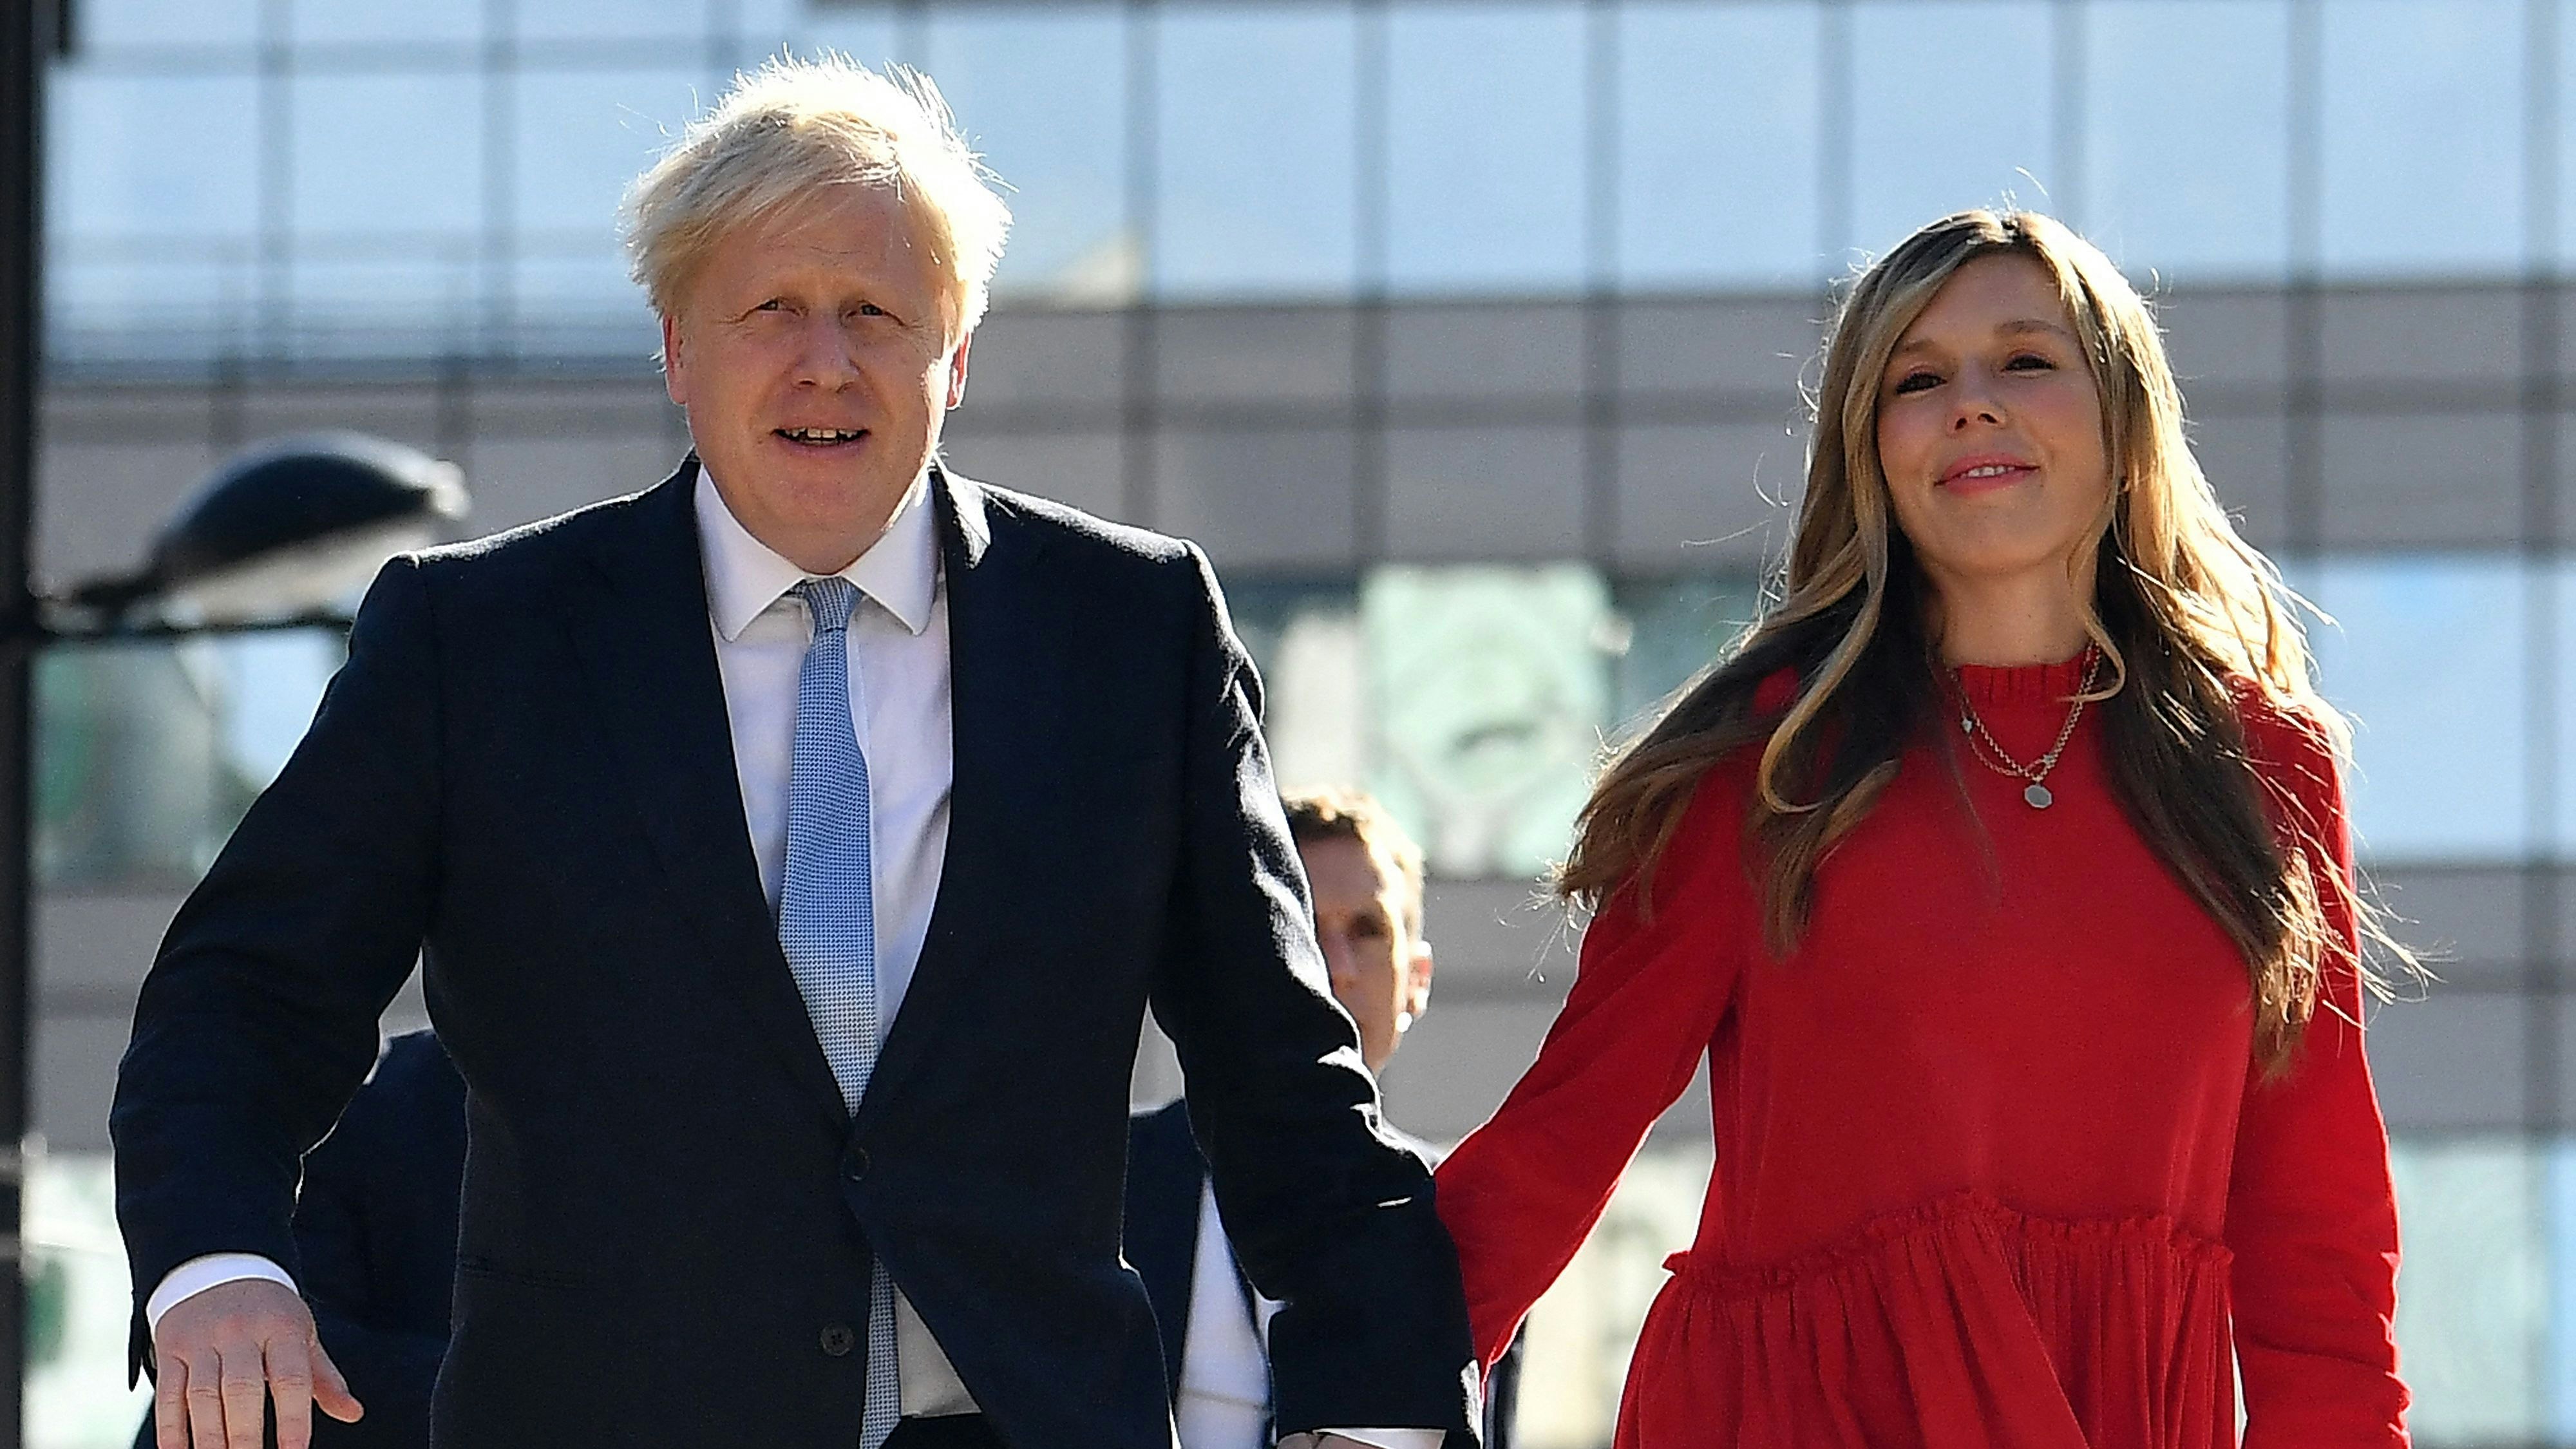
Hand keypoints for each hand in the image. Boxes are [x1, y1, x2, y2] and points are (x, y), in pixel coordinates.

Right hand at [152, 1278, 362, 1448]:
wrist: (222, 1265)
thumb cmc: (270, 1313)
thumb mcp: (301, 1335)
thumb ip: (323, 1378)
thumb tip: (353, 1413)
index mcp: (282, 1326)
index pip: (291, 1377)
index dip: (294, 1419)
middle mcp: (240, 1330)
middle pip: (242, 1389)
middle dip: (245, 1434)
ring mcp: (202, 1338)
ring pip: (202, 1394)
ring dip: (208, 1438)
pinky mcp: (171, 1347)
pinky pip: (168, 1392)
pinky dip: (171, 1427)